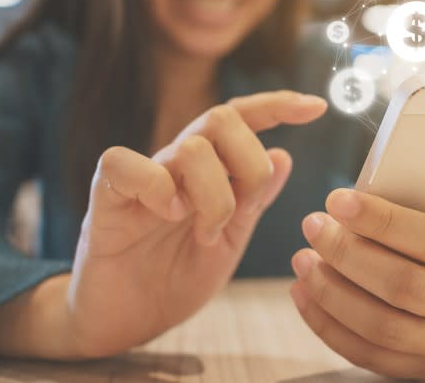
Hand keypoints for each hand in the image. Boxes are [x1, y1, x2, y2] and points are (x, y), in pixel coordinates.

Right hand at [68, 91, 326, 357]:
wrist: (127, 320)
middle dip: (251, 162)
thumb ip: (254, 199)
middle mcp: (177, 162)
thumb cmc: (176, 275)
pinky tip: (170, 215)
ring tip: (207, 234)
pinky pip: (124, 164)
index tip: (317, 107)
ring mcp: (143, 176)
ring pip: (190, 147)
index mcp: (209, 168)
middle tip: (246, 209)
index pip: (242, 118)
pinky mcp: (107, 196)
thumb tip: (284, 154)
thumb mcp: (231, 238)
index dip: (278, 105)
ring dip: (214, 196)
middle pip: (222, 117)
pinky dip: (157, 187)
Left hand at [290, 189, 424, 379]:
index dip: (382, 220)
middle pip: (404, 287)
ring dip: (331, 291)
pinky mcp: (419, 369)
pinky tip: (302, 291)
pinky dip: (326, 323)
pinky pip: (365, 353)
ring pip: (382, 327)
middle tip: (313, 225)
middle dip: (348, 254)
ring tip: (302, 258)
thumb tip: (354, 191)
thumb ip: (410, 196)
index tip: (337, 200)